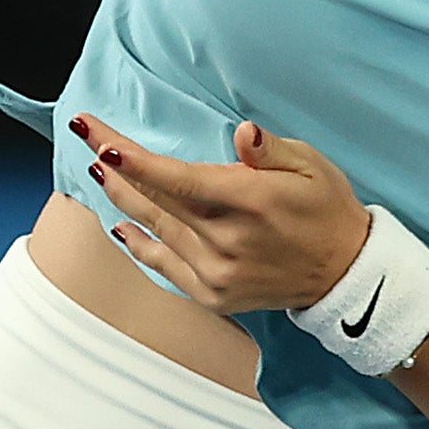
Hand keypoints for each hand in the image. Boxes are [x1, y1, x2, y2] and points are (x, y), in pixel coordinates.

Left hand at [70, 110, 371, 315]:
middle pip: (155, 199)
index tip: (101, 142)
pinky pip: (164, 265)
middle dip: (115, 166)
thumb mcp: (310, 165)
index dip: (135, 162)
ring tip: (98, 170)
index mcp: (248, 202)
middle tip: (85, 135)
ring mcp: (215, 272)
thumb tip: (243, 134)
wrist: (344, 274)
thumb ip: (270, 150)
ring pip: (155, 229)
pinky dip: (140, 242)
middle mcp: (225, 240)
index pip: (177, 179)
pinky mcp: (213, 295)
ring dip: (122, 197)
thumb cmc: (326, 209)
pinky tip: (121, 223)